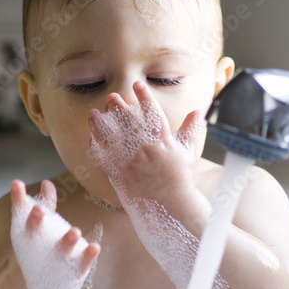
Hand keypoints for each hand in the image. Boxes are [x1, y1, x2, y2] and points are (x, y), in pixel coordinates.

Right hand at [9, 179, 99, 288]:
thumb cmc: (37, 253)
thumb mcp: (35, 231)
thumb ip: (44, 205)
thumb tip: (47, 182)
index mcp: (30, 236)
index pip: (24, 218)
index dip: (21, 203)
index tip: (19, 186)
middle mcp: (43, 248)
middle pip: (39, 233)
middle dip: (37, 222)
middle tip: (38, 210)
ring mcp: (59, 260)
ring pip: (64, 249)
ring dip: (68, 240)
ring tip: (74, 231)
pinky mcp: (74, 271)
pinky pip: (83, 263)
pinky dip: (88, 256)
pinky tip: (95, 246)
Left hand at [88, 87, 205, 204]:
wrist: (172, 203)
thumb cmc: (181, 177)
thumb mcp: (188, 152)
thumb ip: (190, 130)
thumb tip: (198, 112)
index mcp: (164, 143)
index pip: (154, 115)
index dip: (145, 98)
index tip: (137, 85)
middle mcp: (148, 151)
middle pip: (130, 125)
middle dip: (119, 109)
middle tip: (111, 97)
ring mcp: (134, 163)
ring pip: (113, 140)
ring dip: (101, 126)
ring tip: (93, 114)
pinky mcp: (124, 175)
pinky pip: (107, 160)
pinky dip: (98, 149)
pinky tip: (91, 139)